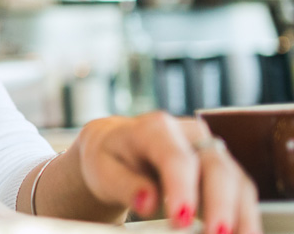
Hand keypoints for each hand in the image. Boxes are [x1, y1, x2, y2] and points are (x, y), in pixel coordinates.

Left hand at [74, 111, 259, 233]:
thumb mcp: (103, 170)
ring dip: (241, 215)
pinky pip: (242, 193)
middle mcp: (191, 134)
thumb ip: (124, 185)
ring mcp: (211, 151)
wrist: (117, 147)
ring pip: (237, 180)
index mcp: (156, 128)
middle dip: (219, 204)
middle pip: (215, 166)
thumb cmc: (110, 157)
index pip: (176, 157)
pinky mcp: (224, 170)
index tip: (181, 219)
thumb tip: (147, 202)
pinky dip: (245, 217)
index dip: (182, 188)